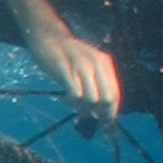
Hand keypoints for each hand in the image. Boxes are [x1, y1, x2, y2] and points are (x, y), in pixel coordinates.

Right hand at [3, 0, 118, 118]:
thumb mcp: (86, 67)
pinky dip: (70, 101)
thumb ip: (95, 85)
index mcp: (105, 63)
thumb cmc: (66, 55)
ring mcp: (81, 65)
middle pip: (106, 98)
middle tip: (88, 119)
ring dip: (81, 108)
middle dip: (99, 114)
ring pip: (91, 98)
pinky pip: (73, 92)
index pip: (114, 94)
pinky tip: (63, 98)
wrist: (47, 35)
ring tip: (70, 105)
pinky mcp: (65, 68)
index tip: (105, 126)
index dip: (111, 113)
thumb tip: (99, 112)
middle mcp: (96, 63)